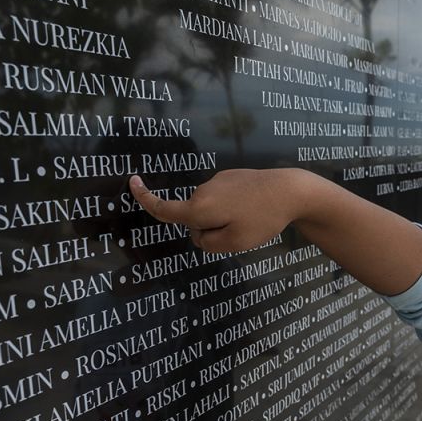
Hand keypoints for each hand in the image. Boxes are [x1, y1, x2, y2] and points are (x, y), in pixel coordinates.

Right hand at [129, 168, 300, 252]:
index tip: (131, 183)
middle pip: (195, 219)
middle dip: (210, 229)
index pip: (165, 208)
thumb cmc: (262, 219)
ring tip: (253, 217)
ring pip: (210, 210)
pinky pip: (223, 199)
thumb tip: (199, 235)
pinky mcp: (231, 176)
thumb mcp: (234, 243)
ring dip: (224, 217)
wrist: (289, 190)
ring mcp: (218, 181)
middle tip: (242, 230)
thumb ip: (209, 243)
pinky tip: (255, 207)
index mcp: (199, 208)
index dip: (145, 199)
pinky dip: (233, 207)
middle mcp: (203, 191)